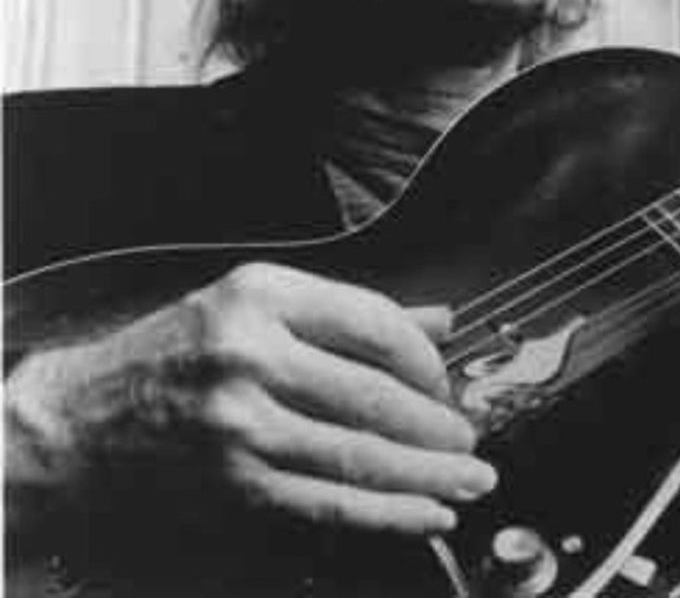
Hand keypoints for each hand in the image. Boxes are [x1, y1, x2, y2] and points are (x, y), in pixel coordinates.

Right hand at [5, 262, 495, 544]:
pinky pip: (327, 502)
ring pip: (358, 454)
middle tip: (470, 440)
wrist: (80, 420)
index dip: (426, 359)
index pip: (374, 321)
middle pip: (373, 392)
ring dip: (428, 473)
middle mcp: (252, 352)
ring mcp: (240, 421)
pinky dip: (387, 512)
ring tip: (470, 480)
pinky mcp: (233, 481)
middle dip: (436, 424)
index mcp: (264, 294)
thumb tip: (439, 319)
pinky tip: (426, 513)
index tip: (447, 382)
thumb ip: (352, 313)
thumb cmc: (177, 353)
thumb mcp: (258, 306)